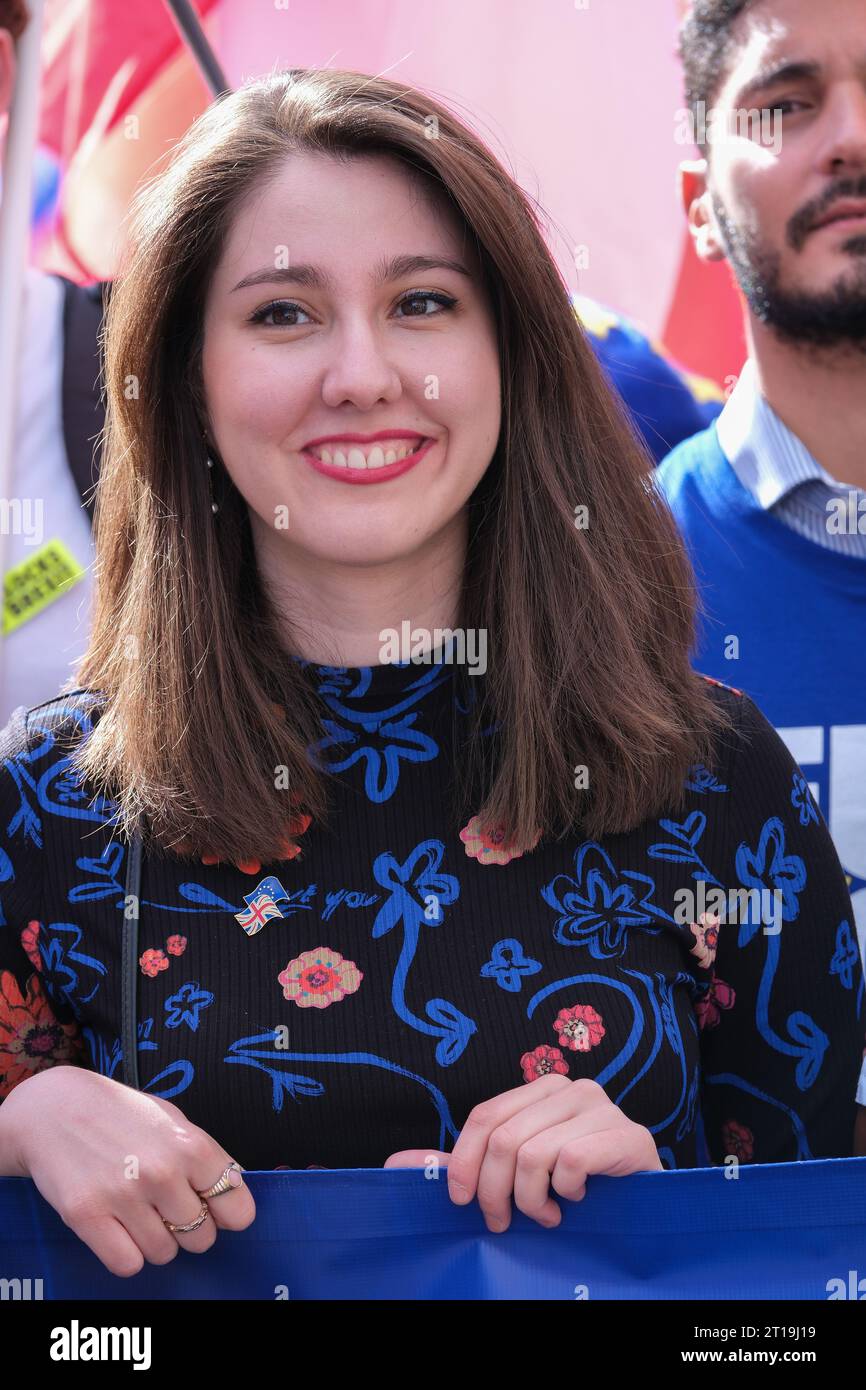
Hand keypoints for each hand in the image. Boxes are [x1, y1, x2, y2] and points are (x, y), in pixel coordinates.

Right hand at [0, 1066, 255, 1275]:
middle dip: (189, 1228)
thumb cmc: (119, 1114)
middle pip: (202, 1238)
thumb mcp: (172, 1120)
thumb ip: (206, 1157)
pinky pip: (127, 1264)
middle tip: (167, 1208)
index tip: (213, 1209)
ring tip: (138, 1211)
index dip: (227, 1214)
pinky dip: (126, 1254)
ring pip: (164, 1254)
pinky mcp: (87, 1216)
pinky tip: (118, 1227)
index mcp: (191, 1145)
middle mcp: (162, 1172)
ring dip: (155, 1240)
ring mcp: (124, 1195)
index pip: (238, 1209)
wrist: (53, 1108)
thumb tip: (235, 1191)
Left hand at [385, 1075, 661, 1231]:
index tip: (460, 1202)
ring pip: (534, 1154)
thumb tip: (396, 1165)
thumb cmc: (576, 1186)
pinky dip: (567, 1194)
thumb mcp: (517, 1173)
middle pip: (505, 1138)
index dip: (464, 1160)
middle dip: (495, 1192)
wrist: (646, 1205)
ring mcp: (603, 1108)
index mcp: (542, 1089)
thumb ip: (466, 1164)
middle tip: (504, 1222)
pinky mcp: (628, 1136)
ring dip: (532, 1201)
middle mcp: (572, 1088)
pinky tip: (578, 1201)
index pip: (485, 1116)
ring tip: (546, 1216)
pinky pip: (572, 1164)